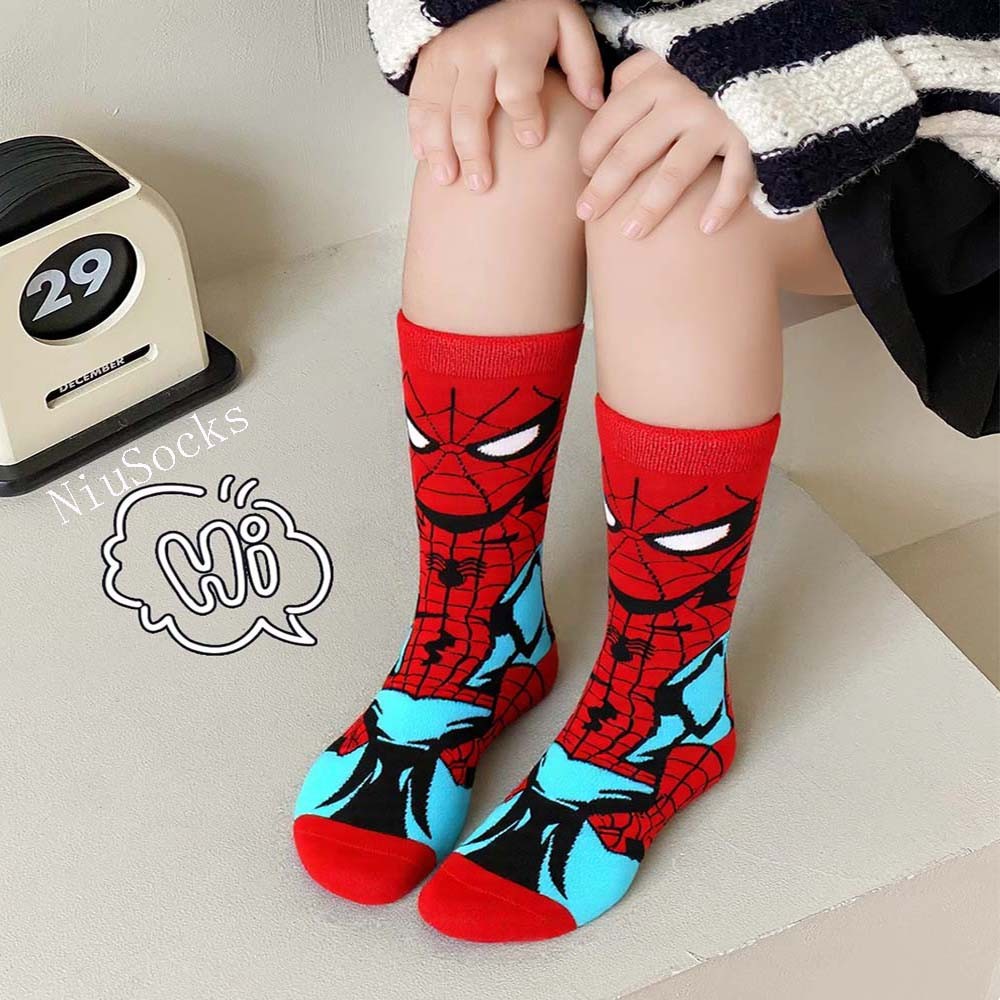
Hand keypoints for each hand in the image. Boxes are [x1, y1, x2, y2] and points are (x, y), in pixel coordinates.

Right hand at [409, 0, 603, 192]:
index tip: (532, 142)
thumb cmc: (532, 19)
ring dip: (439, 149)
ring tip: (446, 180)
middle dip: (474, 150)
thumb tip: (593, 104)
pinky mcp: (428, 65)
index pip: (517, 87)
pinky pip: (418, 102)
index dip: (525, 116)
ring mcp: (447, 58)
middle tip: (481, 185)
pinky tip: (424, 159)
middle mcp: (475, 52)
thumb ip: (583, 63)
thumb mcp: (567, 26)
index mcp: (513, 45)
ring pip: (437, 109)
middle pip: (470, 109)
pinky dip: (418, 132)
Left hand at [577, 50, 753, 236]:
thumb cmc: (701, 71)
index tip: (584, 175)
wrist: (768, 58)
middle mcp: (683, 98)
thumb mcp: (663, 61)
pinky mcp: (750, 138)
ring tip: (630, 234)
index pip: (608, 124)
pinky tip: (706, 229)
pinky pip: (735, 177)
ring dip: (650, 208)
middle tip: (586, 214)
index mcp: (655, 80)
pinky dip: (723, 204)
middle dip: (604, 188)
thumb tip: (601, 106)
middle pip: (632, 152)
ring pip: (675, 173)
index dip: (589, 153)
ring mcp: (717, 120)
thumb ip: (632, 79)